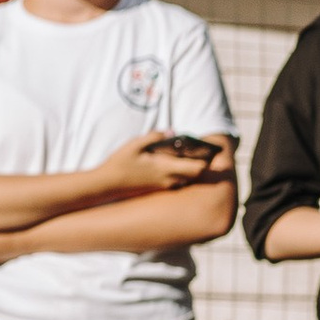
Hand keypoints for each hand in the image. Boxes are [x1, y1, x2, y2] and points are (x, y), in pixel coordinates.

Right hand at [106, 131, 224, 193]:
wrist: (108, 184)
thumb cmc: (121, 162)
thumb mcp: (135, 144)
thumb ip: (154, 136)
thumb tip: (171, 131)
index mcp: (166, 168)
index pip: (197, 168)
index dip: (207, 160)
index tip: (211, 150)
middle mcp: (169, 179)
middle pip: (195, 174)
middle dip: (201, 163)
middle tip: (200, 150)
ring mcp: (164, 185)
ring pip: (187, 178)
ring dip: (190, 168)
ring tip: (186, 154)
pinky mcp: (159, 188)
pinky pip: (177, 181)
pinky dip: (180, 172)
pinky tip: (172, 162)